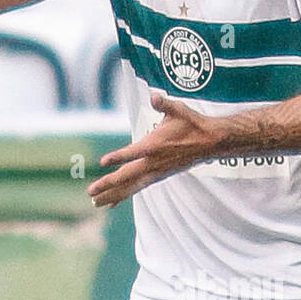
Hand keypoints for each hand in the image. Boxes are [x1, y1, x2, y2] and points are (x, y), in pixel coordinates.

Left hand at [88, 91, 221, 206]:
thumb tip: (155, 97)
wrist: (210, 142)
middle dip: (108, 185)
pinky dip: (125, 195)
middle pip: (127, 176)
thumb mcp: (178, 110)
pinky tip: (112, 202)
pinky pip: (138, 188)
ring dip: (113, 195)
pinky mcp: (159, 176)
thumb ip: (164, 104)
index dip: (118, 156)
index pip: (133, 152)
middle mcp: (153, 163)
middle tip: (90, 192)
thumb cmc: (192, 123)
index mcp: (155, 146)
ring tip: (96, 203)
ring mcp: (156, 172)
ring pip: (131, 186)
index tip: (102, 161)